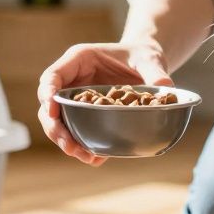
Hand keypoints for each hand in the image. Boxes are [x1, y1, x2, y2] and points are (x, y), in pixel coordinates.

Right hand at [37, 41, 173, 164]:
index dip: (47, 94)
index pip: (52, 76)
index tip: (52, 111)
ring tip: (87, 157)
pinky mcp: (86, 114)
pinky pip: (77, 131)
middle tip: (71, 147)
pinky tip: (97, 158)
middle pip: (50, 105)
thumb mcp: (149, 59)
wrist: (146, 64)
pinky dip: (83, 145)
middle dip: (56, 128)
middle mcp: (73, 80)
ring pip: (60, 122)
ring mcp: (77, 98)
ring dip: (67, 142)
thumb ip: (155, 72)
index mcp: (79, 60)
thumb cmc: (142, 55)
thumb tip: (165, 87)